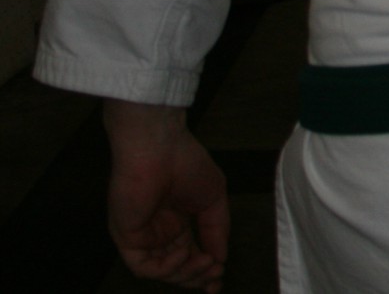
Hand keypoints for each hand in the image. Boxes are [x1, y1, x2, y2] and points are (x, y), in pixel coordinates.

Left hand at [102, 100, 229, 292]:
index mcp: (178, 221)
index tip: (218, 281)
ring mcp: (142, 236)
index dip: (204, 270)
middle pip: (177, 268)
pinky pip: (143, 266)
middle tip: (215, 273)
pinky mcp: (127, 237)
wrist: (159, 148)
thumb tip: (221, 258)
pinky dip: (165, 267)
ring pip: (161, 272)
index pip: (190, 254)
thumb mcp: (214, 199)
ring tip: (205, 261)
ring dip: (185, 273)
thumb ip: (217, 231)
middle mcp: (159, 231)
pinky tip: (183, 253)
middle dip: (198, 275)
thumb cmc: (186, 163)